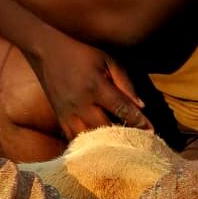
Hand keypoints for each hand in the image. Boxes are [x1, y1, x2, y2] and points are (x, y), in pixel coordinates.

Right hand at [30, 35, 153, 140]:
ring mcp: (67, 113)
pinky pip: (73, 138)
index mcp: (96, 87)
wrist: (45, 50)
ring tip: (120, 148)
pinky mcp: (59, 117)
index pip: (122, 109)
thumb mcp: (107, 59)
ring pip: (88, 139)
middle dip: (123, 137)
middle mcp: (81, 104)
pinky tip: (98, 149)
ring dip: (104, 145)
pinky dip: (87, 145)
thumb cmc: (81, 52)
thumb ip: (125, 82)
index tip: (152, 132)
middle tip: (138, 144)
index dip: (138, 122)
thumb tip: (141, 106)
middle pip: (106, 129)